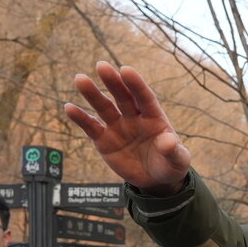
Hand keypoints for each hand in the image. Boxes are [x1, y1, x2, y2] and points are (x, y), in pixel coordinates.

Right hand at [64, 62, 191, 193]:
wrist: (156, 181)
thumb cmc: (170, 165)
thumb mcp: (178, 161)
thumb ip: (174, 150)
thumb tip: (167, 141)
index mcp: (154, 117)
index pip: (144, 97)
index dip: (135, 84)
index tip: (126, 70)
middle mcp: (134, 118)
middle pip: (123, 97)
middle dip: (113, 82)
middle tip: (101, 65)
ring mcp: (118, 127)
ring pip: (104, 107)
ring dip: (92, 94)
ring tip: (80, 79)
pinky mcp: (104, 140)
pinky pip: (91, 127)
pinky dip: (81, 118)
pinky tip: (69, 107)